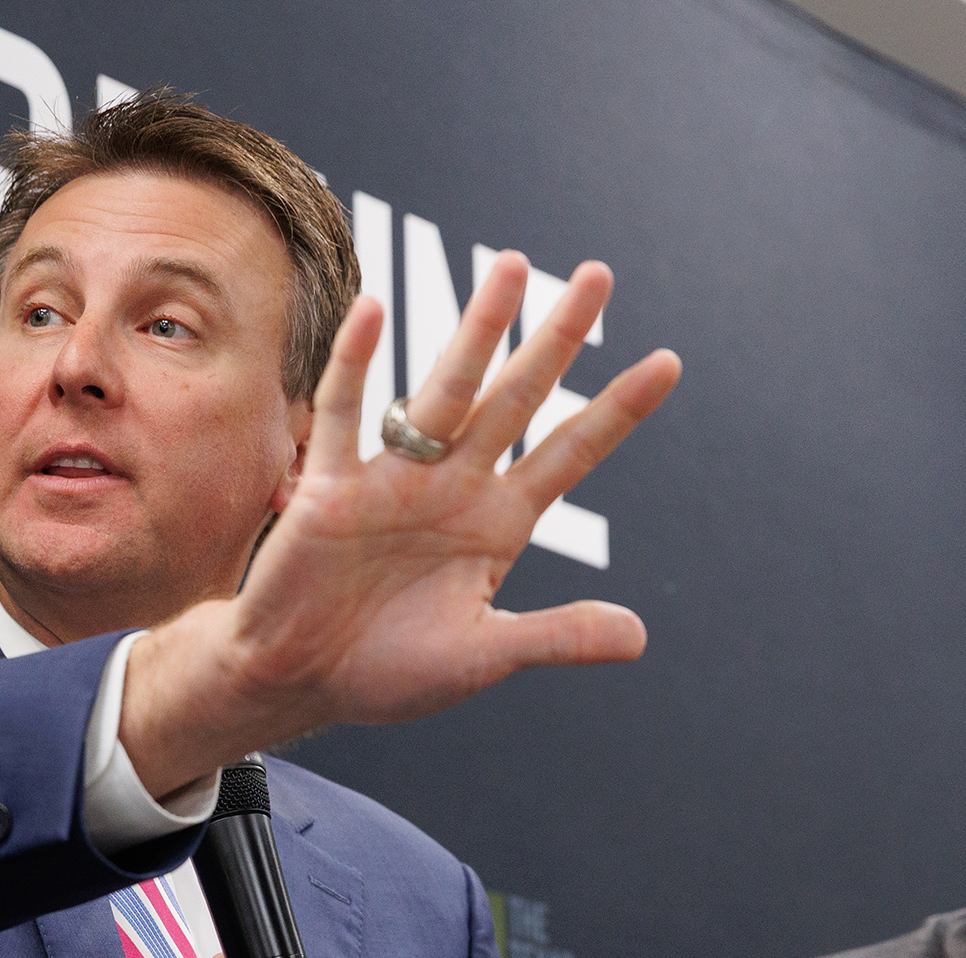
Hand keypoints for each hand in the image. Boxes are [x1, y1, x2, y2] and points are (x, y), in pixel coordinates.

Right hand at [123, 253, 682, 795]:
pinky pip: (345, 414)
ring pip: (445, 391)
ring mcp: (394, 480)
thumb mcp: (481, 657)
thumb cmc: (387, 671)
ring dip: (479, 331)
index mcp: (495, 525)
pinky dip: (356, 363)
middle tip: (598, 275)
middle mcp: (453, 488)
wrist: (297, 680)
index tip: (668, 361)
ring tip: (514, 269)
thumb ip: (554, 637)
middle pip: (517, 400)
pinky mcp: (331, 487)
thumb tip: (639, 637)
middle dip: (557, 340)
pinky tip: (375, 310)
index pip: (569, 453)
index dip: (616, 410)